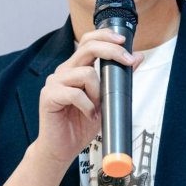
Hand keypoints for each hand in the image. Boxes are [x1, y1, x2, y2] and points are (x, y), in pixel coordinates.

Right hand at [33, 28, 143, 166]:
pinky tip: (89, 115)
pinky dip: (87, 106)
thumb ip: (119, 78)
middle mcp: (64, 71)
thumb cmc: (81, 125)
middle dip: (111, 51)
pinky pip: (74, 93)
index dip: (105, 36)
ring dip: (98, 92)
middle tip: (127, 61)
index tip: (123, 41)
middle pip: (87, 48)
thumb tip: (137, 57)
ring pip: (85, 73)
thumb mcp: (107, 100)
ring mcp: (54, 82)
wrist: (62, 149)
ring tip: (98, 108)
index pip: (88, 41)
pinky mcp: (48, 96)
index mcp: (75, 68)